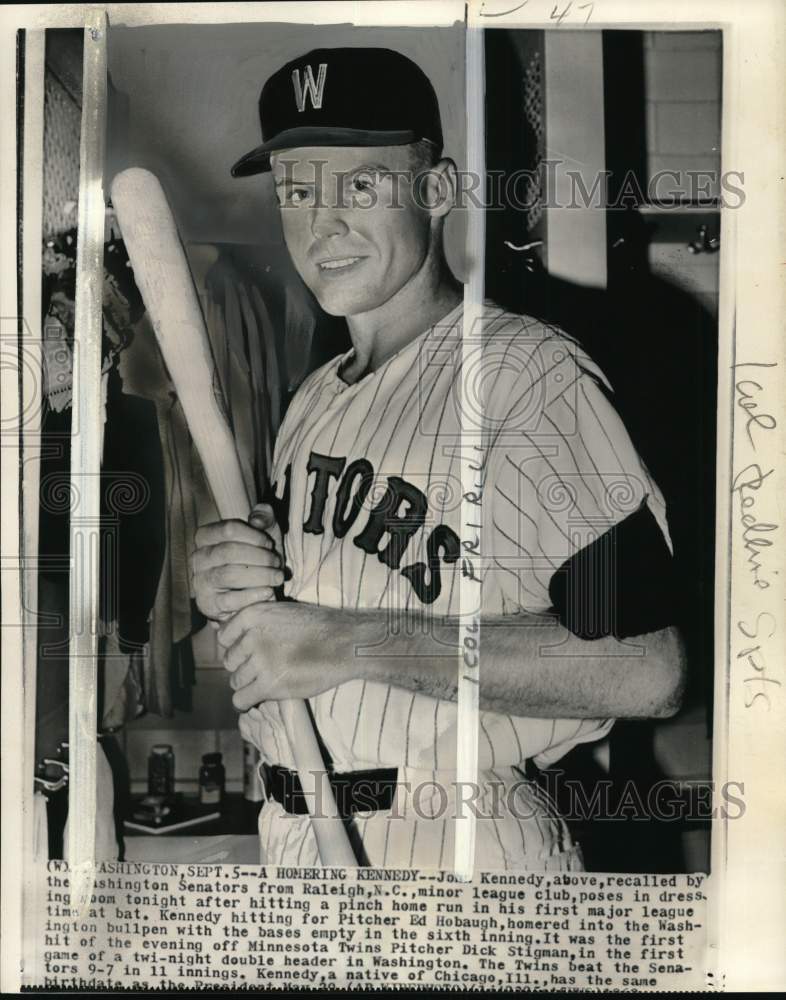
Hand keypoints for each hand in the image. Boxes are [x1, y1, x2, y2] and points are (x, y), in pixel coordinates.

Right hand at [192, 503, 284, 620]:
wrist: (250, 597)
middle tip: (277, 563)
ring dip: (260, 575)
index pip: (230, 529)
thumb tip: (257, 519)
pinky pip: (230, 599)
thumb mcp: (263, 535)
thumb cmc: (256, 560)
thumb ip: (264, 518)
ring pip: (229, 574)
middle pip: (230, 551)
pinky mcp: (209, 604)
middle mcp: (198, 558)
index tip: (270, 545)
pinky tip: (268, 591)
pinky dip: (253, 595)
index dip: (256, 536)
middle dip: (261, 557)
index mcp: (206, 536)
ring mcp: (201, 582)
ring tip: (277, 577)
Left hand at [216, 602, 347, 709]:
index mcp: (253, 614)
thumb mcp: (283, 612)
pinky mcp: (270, 684)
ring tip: (269, 681)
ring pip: (235, 681)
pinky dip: (246, 702)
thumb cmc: (318, 627)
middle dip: (243, 666)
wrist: (345, 644)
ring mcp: (261, 661)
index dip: (237, 647)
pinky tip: (258, 698)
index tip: (250, 652)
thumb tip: (224, 633)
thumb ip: (256, 621)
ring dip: (249, 684)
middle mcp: (253, 636)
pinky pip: (241, 699)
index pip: (224, 637)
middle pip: (229, 661)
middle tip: (263, 669)